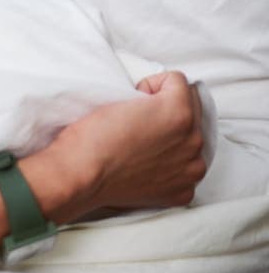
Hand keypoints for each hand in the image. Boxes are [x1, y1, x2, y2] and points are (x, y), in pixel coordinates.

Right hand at [42, 71, 207, 215]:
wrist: (79, 173)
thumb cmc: (92, 137)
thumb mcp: (122, 98)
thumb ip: (154, 96)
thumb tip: (161, 101)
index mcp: (179, 112)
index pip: (177, 81)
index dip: (151, 87)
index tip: (136, 100)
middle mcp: (193, 140)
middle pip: (192, 110)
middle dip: (168, 113)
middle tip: (139, 124)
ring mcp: (190, 169)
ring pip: (191, 142)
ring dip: (174, 140)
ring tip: (142, 147)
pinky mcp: (182, 191)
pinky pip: (184, 170)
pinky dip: (169, 168)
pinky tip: (147, 167)